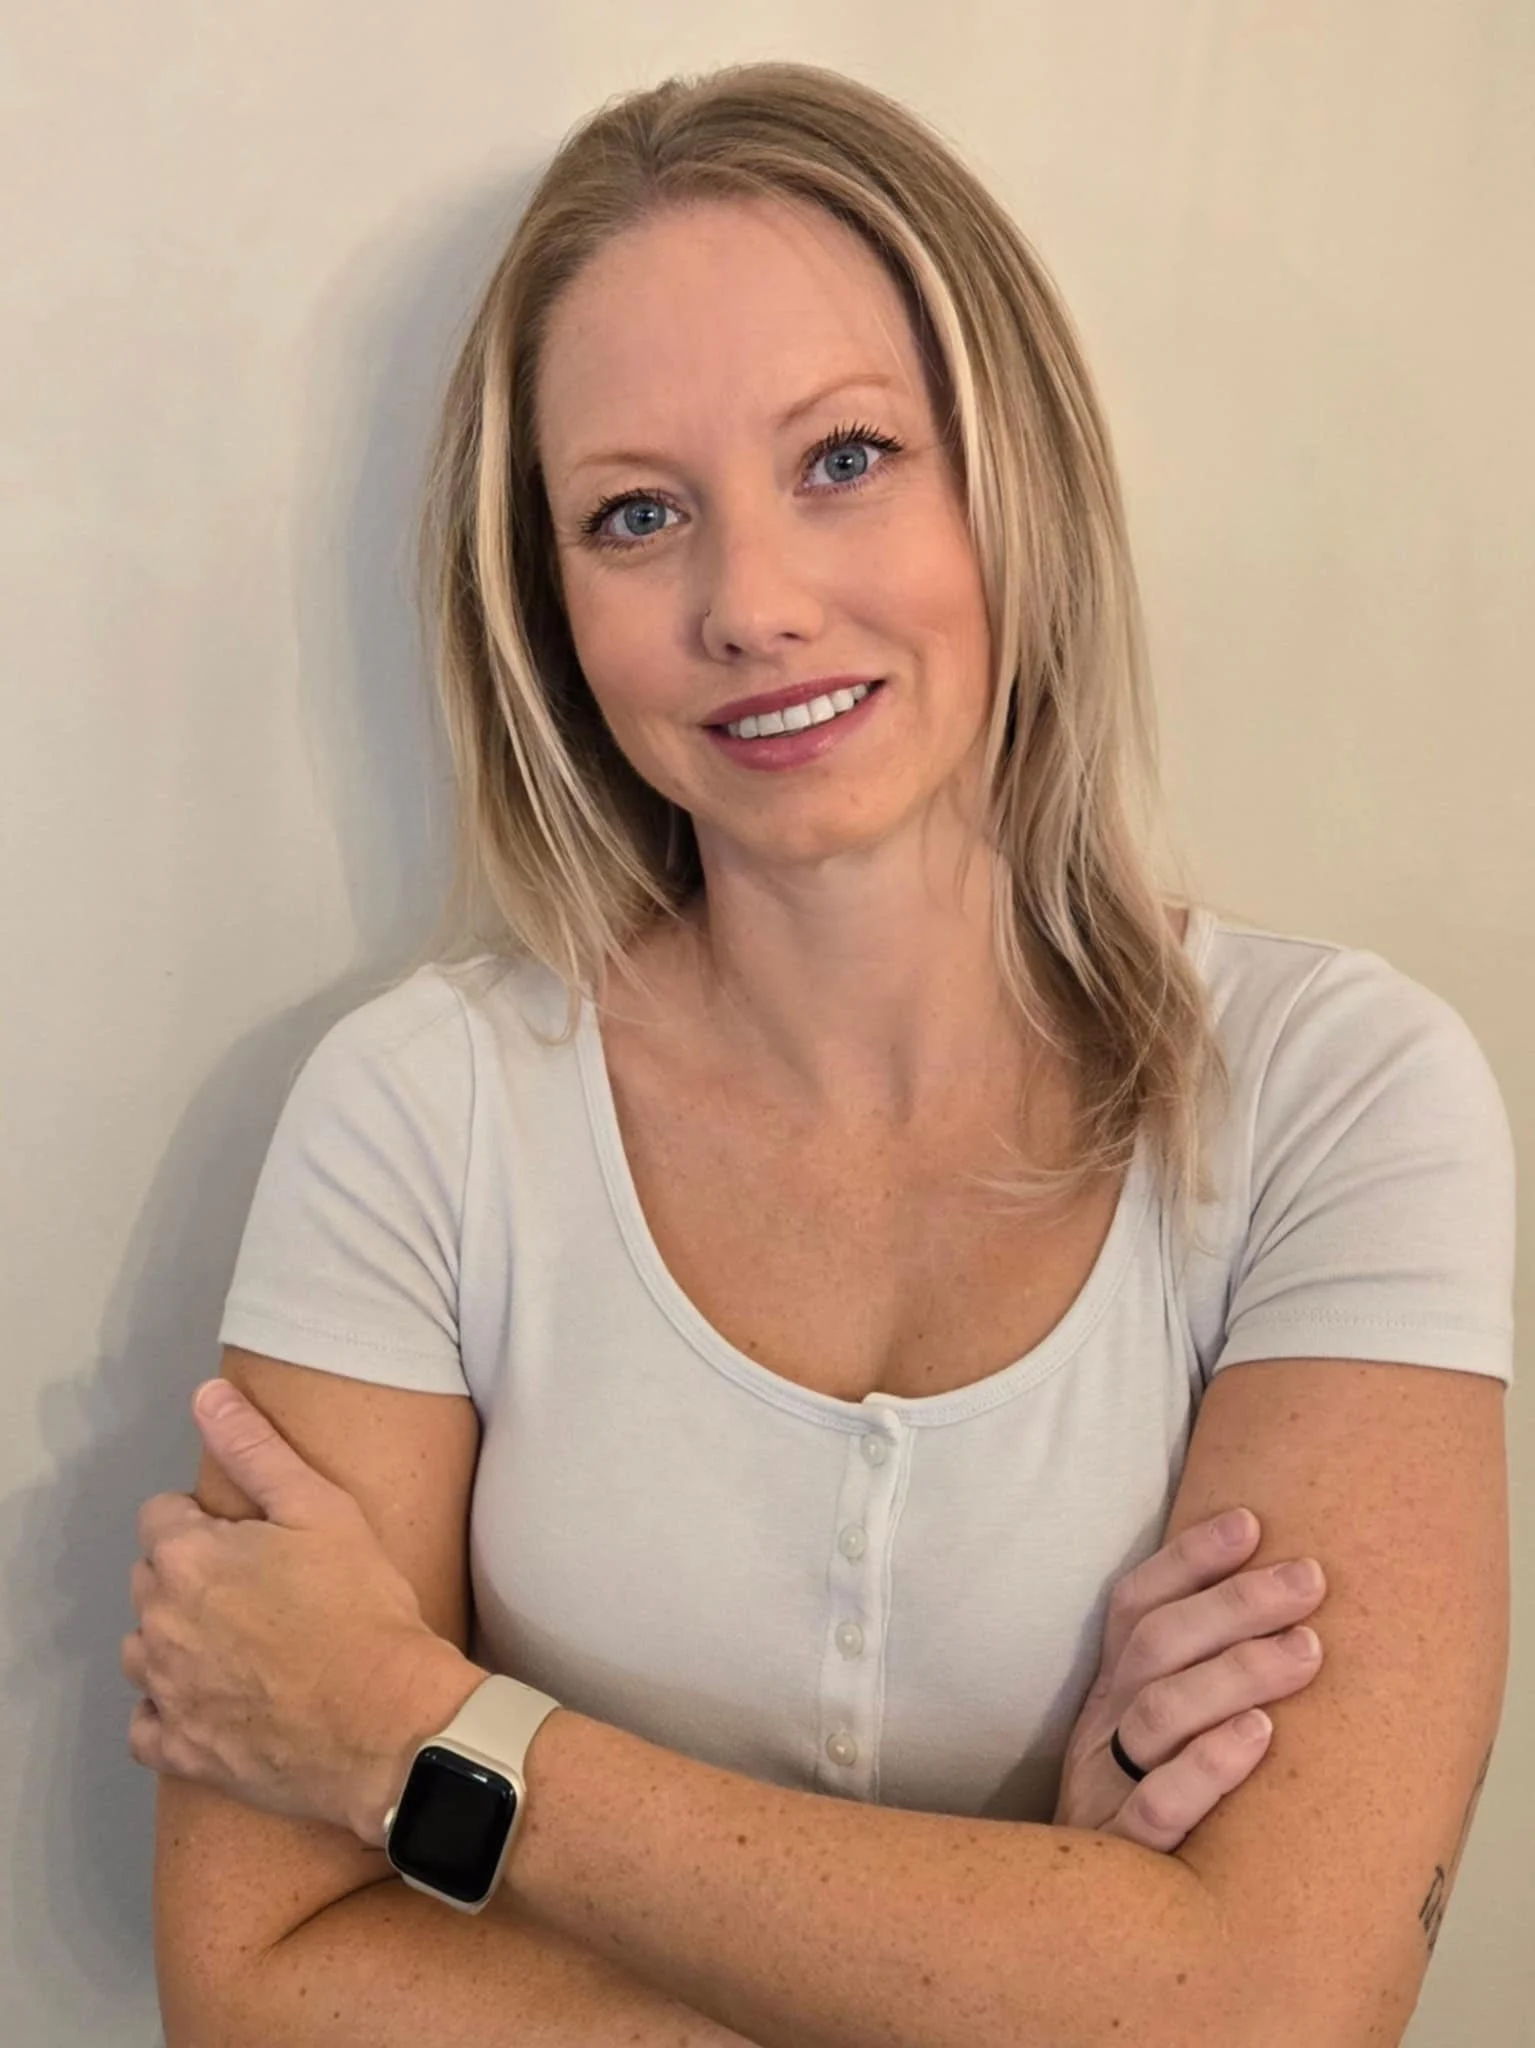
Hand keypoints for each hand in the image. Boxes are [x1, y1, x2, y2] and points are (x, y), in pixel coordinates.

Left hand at [122, 1378, 483, 1843]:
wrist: (386, 1721)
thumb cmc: (361, 1609)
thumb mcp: (322, 1509)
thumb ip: (255, 1449)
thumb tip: (207, 1396)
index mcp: (187, 1557)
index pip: (161, 1516)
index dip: (209, 1522)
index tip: (255, 1541)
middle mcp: (159, 1623)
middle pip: (150, 1580)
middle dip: (189, 1576)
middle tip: (259, 1589)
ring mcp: (165, 1692)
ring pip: (142, 1650)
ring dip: (175, 1640)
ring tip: (240, 1644)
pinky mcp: (179, 1750)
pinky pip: (147, 1725)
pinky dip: (171, 1712)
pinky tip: (217, 1701)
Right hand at [1053, 1508, 1325, 1850]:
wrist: (1090, 1929)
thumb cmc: (1150, 1819)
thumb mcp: (1156, 1744)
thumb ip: (1195, 1681)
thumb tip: (1284, 1607)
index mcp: (1107, 1694)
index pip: (1134, 1605)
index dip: (1187, 1559)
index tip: (1253, 1521)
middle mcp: (1100, 1730)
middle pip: (1156, 1645)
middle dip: (1235, 1602)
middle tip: (1310, 1579)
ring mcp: (1104, 1790)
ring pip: (1158, 1713)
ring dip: (1236, 1672)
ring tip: (1307, 1651)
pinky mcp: (1123, 1856)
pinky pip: (1158, 1806)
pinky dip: (1208, 1766)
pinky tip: (1259, 1737)